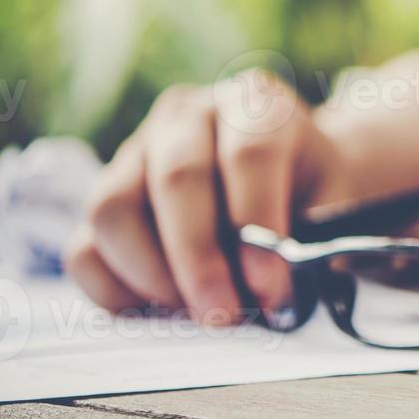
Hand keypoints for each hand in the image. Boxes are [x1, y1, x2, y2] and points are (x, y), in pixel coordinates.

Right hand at [63, 71, 356, 320]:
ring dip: (152, 275)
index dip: (256, 223)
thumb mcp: (334, 203)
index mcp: (254, 103)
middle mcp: (187, 115)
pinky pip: (84, 249)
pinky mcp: (105, 197)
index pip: (248, 153)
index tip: (269, 286)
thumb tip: (272, 292)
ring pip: (112, 208)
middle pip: (176, 179)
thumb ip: (313, 240)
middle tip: (223, 314)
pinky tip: (163, 311)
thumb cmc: (313, 194)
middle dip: (199, 259)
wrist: (292, 181)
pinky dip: (116, 291)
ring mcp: (135, 151)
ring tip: (196, 312)